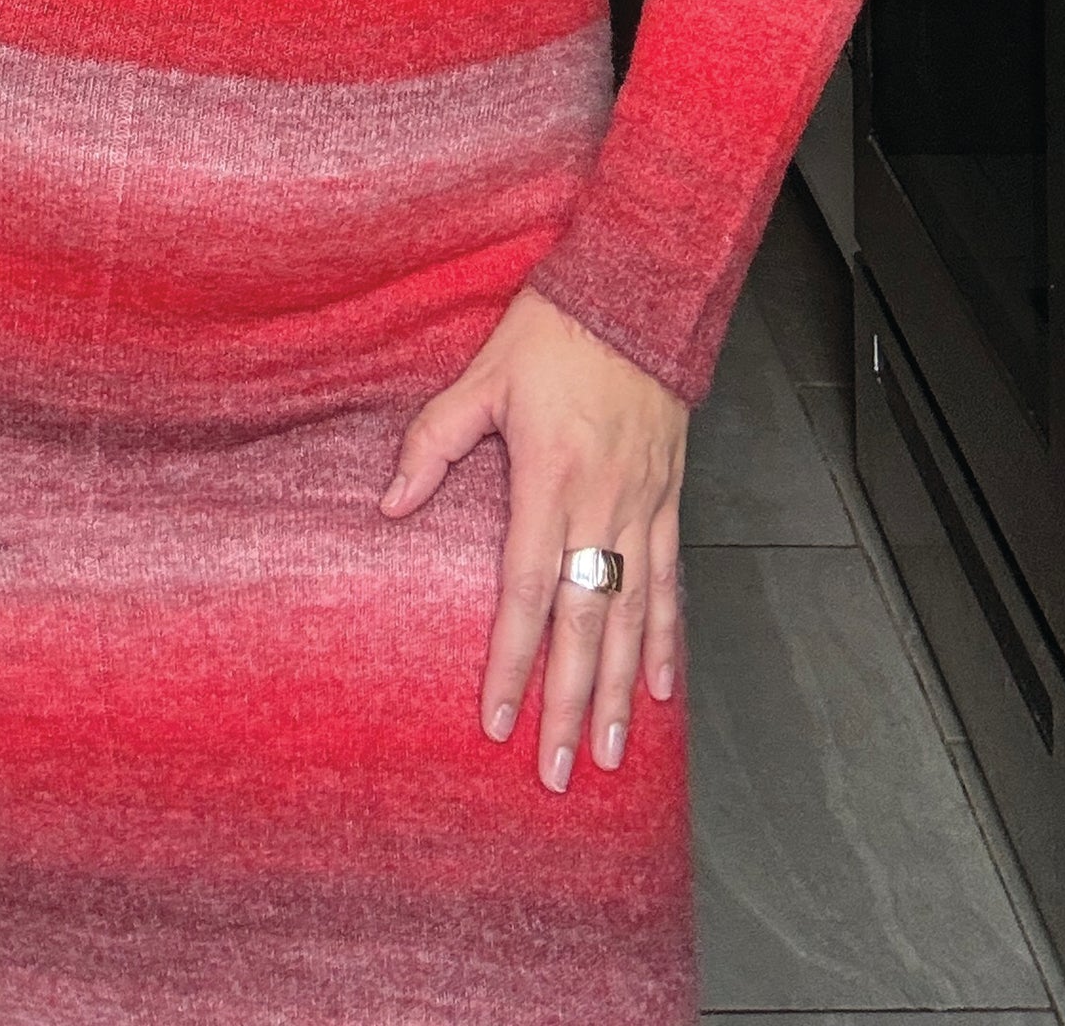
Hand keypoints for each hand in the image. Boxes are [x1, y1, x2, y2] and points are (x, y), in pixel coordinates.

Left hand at [378, 284, 687, 789]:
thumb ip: (435, 441)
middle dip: (567, 701)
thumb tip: (391, 503)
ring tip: (605, 751)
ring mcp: (644, 504)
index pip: (526, 589)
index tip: (498, 717)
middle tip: (555, 769)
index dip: (512, 659)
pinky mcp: (670, 496)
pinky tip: (661, 687)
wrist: (637, 294)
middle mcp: (603, 502)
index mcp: (551, 478)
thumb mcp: (483, 375)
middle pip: (585, 622)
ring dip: (618, 688)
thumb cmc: (556, 329)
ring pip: (634, 615)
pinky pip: (673, 579)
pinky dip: (669, 636)